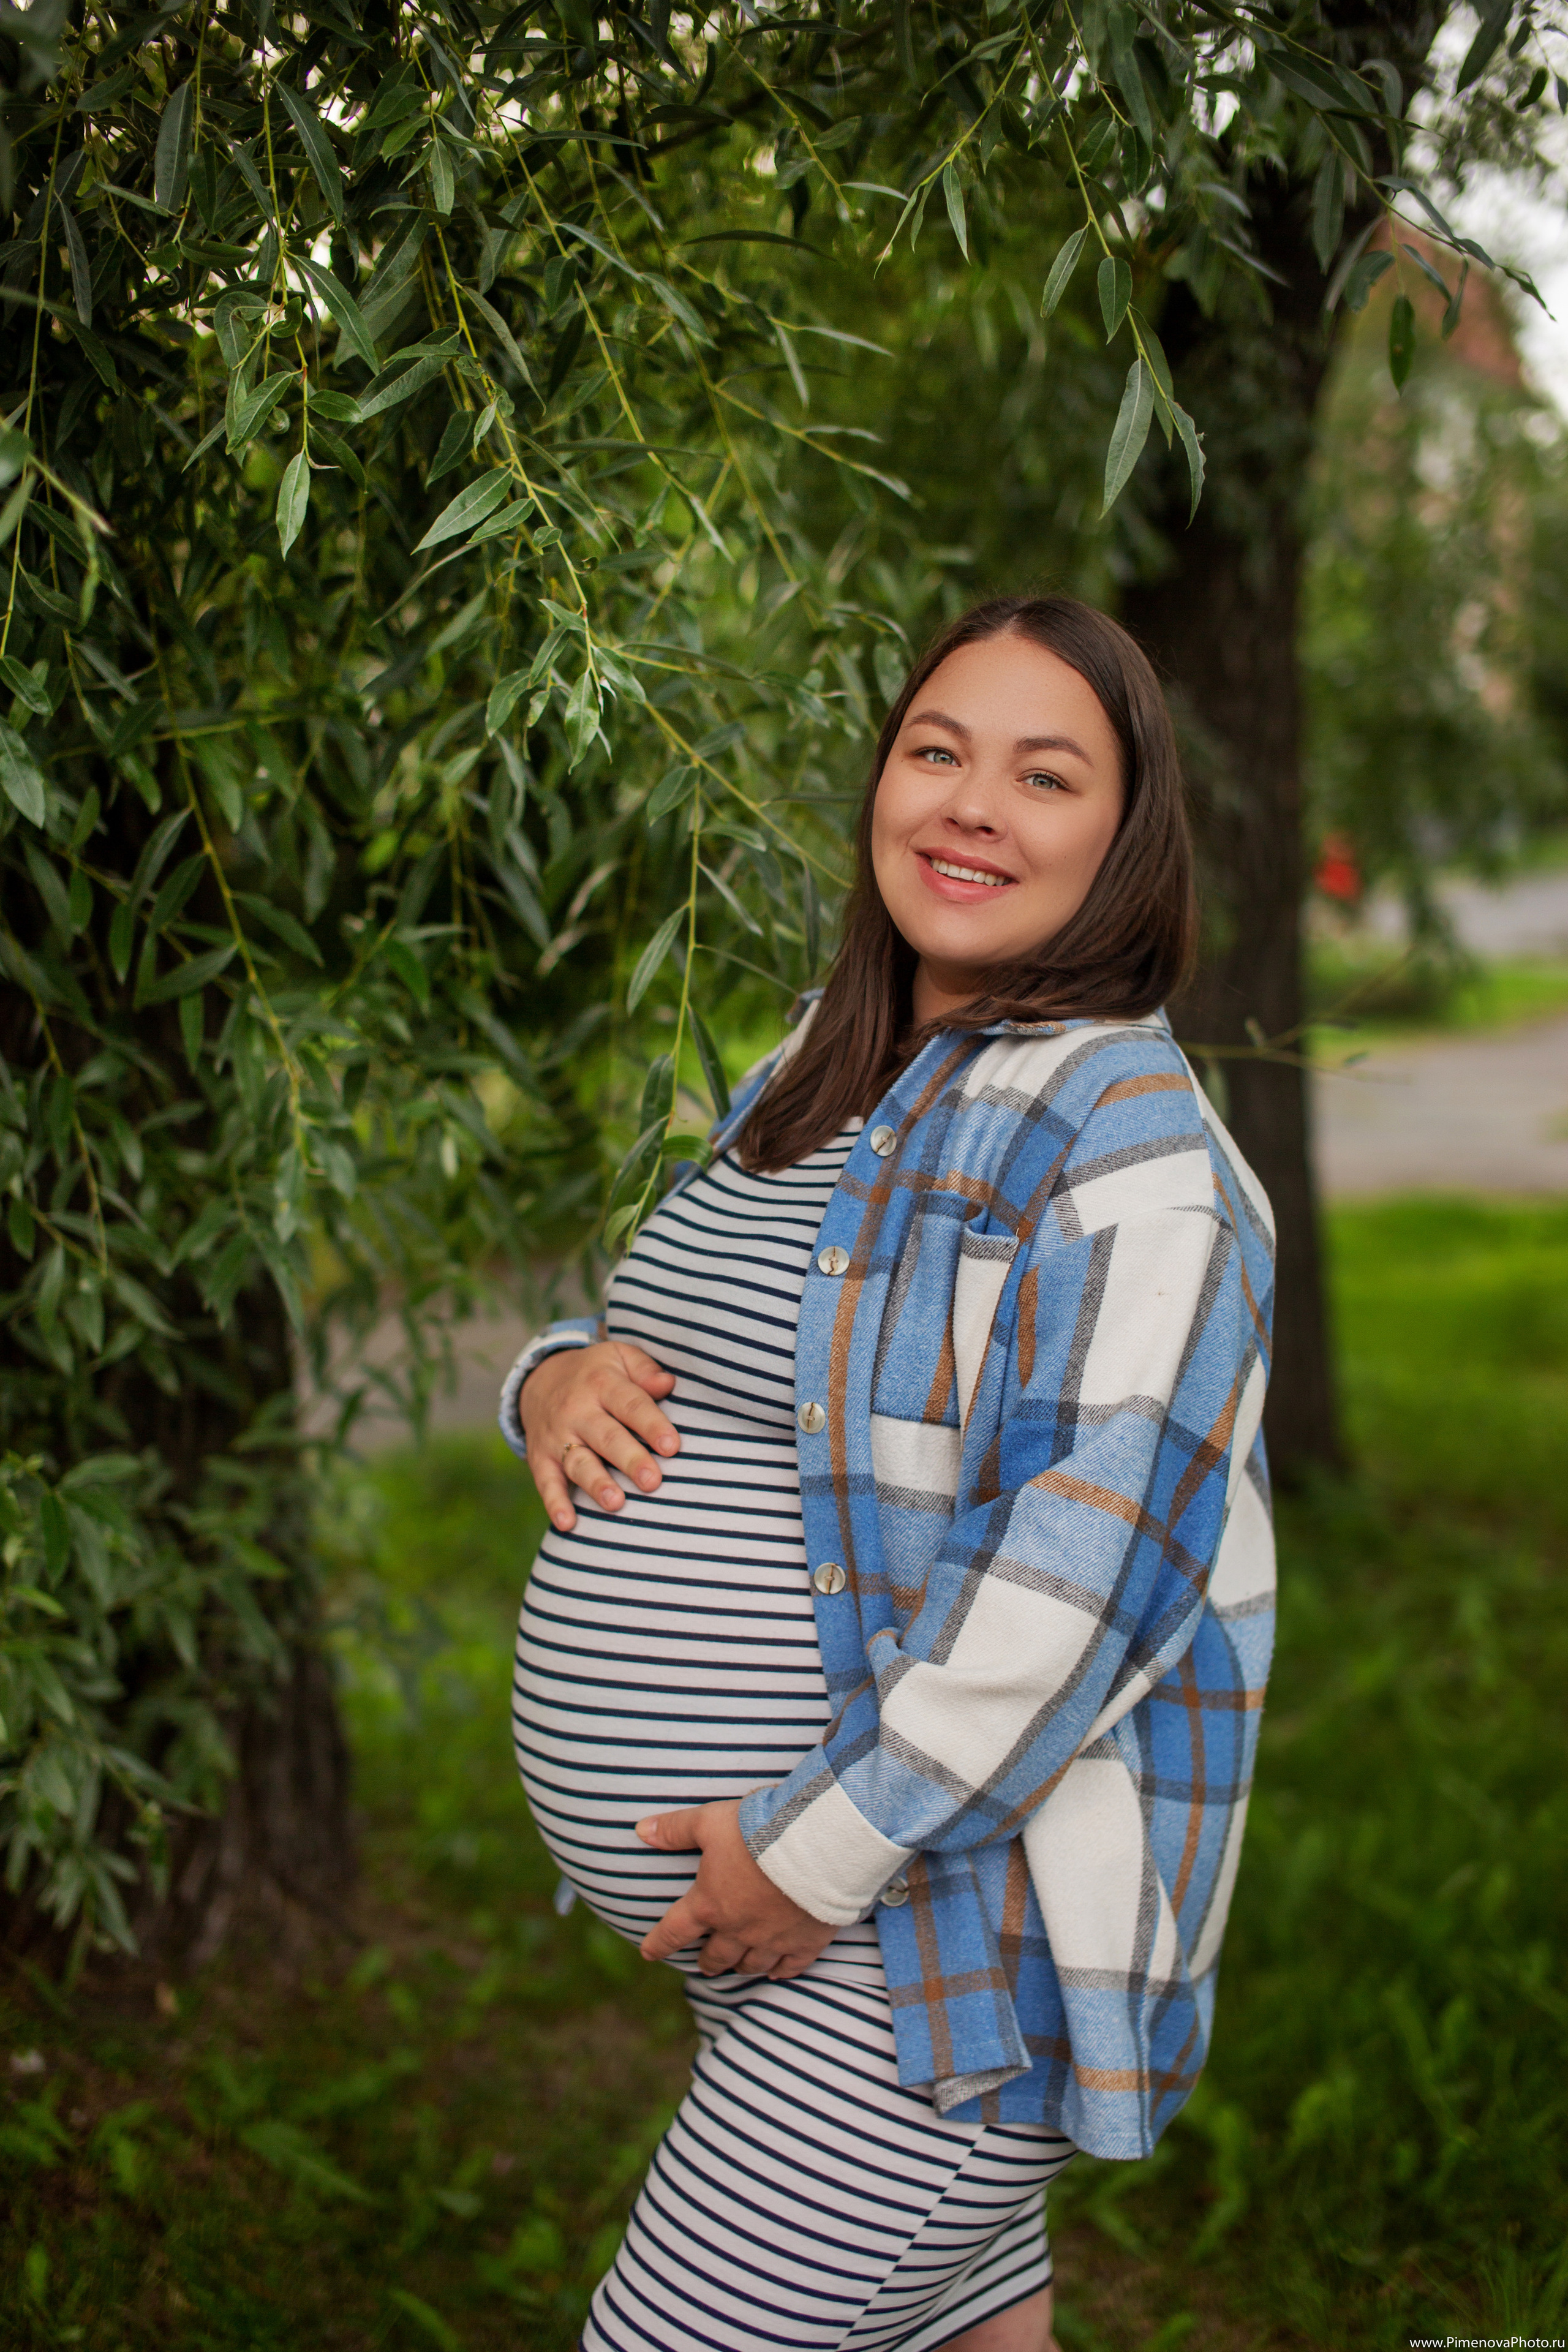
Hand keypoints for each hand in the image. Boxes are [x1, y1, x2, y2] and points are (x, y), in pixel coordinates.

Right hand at [519, 1340, 678, 1531]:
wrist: (539, 1379)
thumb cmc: (596, 1373)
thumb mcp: (619, 1357)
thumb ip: (644, 1370)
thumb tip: (668, 1383)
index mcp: (602, 1383)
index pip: (630, 1404)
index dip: (651, 1425)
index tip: (672, 1446)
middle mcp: (577, 1410)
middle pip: (606, 1437)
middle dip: (629, 1460)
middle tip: (652, 1481)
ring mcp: (557, 1436)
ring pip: (578, 1462)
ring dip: (596, 1484)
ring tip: (616, 1502)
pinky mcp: (540, 1458)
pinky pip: (546, 1482)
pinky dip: (555, 1503)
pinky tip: (567, 1523)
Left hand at [636, 1799, 838, 1979]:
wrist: (816, 1846)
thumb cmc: (757, 1831)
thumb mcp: (710, 1822)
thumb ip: (675, 1829)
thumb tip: (640, 1830)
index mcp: (709, 1905)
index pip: (674, 1932)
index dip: (658, 1944)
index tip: (648, 1953)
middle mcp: (737, 1930)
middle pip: (715, 1957)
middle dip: (706, 1961)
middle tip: (703, 1964)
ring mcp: (772, 1940)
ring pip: (750, 1965)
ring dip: (740, 1966)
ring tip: (737, 1966)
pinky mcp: (805, 1942)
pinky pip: (789, 1967)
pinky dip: (780, 1970)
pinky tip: (777, 1970)